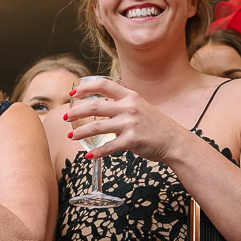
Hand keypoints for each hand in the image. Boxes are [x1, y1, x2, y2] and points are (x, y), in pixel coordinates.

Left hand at [63, 77, 192, 166]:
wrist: (175, 141)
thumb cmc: (156, 126)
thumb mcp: (141, 107)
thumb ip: (123, 105)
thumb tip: (101, 106)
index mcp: (131, 96)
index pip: (104, 85)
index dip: (86, 87)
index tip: (73, 93)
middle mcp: (129, 107)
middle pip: (95, 106)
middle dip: (76, 112)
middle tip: (65, 117)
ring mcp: (130, 124)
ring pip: (97, 126)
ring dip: (80, 132)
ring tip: (71, 136)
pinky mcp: (132, 141)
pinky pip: (109, 147)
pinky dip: (97, 152)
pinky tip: (89, 155)